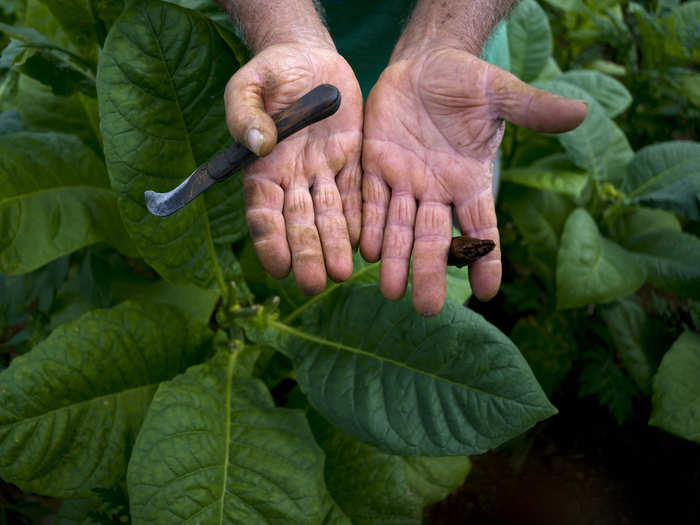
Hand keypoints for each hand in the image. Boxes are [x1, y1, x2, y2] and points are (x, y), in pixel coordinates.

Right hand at [224, 44, 362, 293]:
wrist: (310, 57)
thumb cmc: (271, 71)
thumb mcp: (250, 84)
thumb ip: (246, 113)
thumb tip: (258, 145)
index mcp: (262, 167)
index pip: (263, 213)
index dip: (270, 241)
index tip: (278, 267)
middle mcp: (293, 179)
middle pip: (299, 223)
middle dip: (307, 254)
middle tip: (316, 284)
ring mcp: (323, 173)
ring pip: (329, 216)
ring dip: (335, 245)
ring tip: (342, 274)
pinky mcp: (352, 161)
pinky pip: (356, 194)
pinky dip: (359, 219)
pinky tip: (364, 243)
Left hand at [361, 48, 586, 314]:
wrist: (423, 63)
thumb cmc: (465, 80)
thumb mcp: (499, 91)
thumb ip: (531, 107)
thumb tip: (582, 113)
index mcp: (469, 179)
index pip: (481, 228)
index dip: (486, 258)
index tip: (487, 291)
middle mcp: (437, 189)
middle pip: (435, 239)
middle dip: (430, 272)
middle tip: (425, 308)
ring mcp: (405, 180)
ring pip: (399, 227)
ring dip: (395, 259)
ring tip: (390, 291)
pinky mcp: (375, 164)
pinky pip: (369, 199)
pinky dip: (368, 224)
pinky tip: (365, 251)